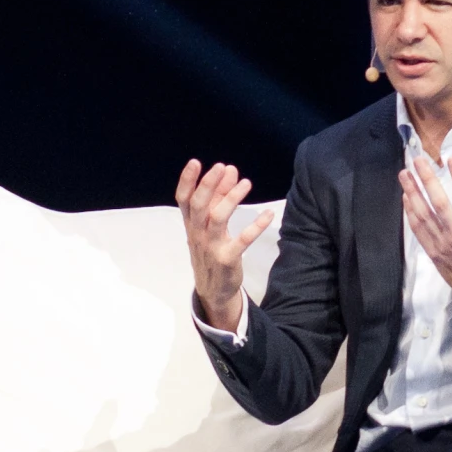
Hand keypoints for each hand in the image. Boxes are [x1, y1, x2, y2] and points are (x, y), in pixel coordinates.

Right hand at [177, 159, 275, 332]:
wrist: (213, 290)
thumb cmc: (211, 249)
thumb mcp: (210, 224)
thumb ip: (219, 197)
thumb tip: (230, 170)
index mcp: (191, 223)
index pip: (183, 199)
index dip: (186, 181)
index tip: (195, 162)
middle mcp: (197, 233)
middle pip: (198, 205)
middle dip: (208, 185)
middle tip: (221, 166)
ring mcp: (211, 246)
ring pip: (217, 219)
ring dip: (231, 199)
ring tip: (246, 183)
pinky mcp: (227, 259)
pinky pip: (242, 241)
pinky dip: (255, 227)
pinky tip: (268, 214)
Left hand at [399, 154, 451, 333]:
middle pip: (439, 204)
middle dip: (427, 181)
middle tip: (418, 161)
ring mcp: (443, 245)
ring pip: (424, 215)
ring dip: (413, 192)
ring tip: (405, 173)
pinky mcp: (434, 252)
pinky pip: (419, 230)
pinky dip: (411, 212)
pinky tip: (407, 196)